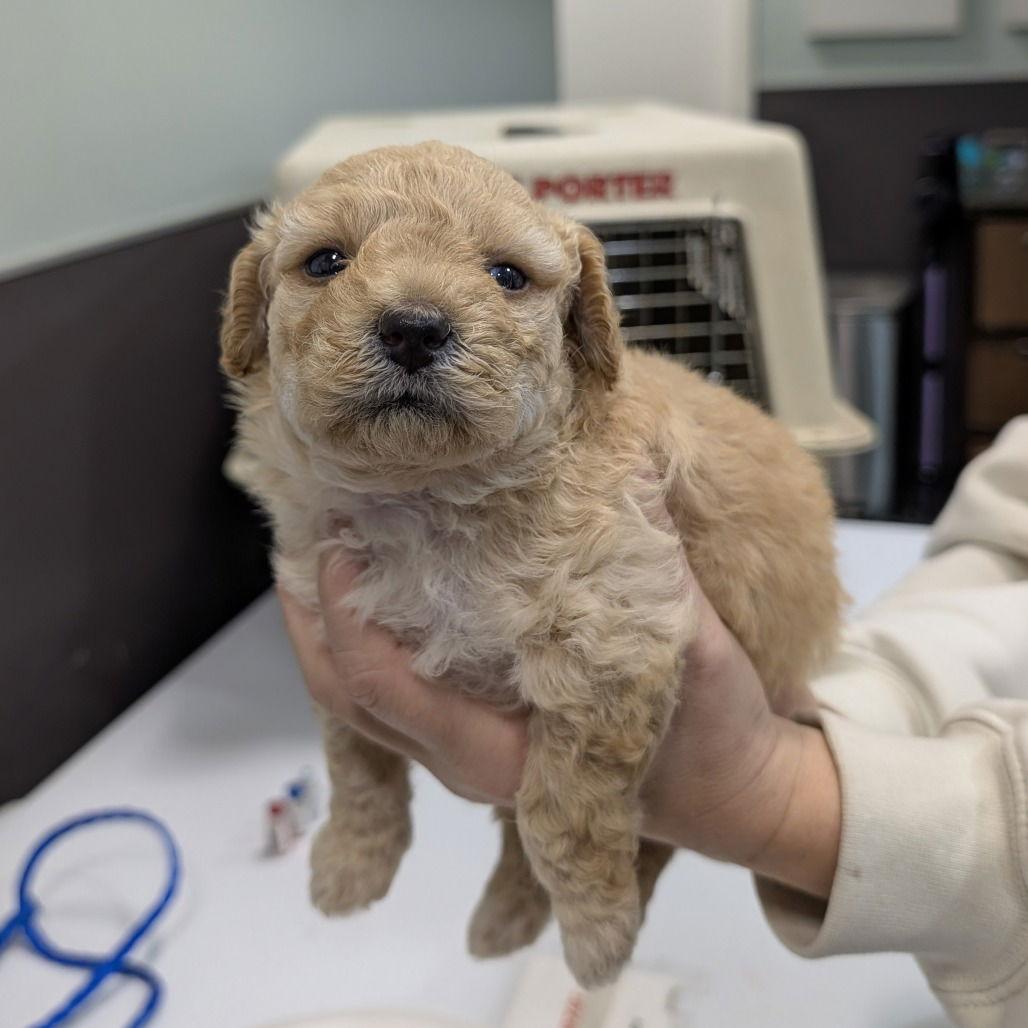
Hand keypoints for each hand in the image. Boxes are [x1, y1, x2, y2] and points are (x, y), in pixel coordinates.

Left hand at [279, 549, 840, 898]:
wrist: (732, 792)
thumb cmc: (711, 732)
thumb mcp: (688, 645)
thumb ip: (650, 564)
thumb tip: (626, 465)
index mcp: (499, 752)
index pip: (382, 686)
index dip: (345, 614)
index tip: (340, 541)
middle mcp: (465, 761)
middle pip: (347, 699)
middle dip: (309, 619)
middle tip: (300, 537)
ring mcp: (465, 758)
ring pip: (359, 706)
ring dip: (325, 631)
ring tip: (315, 556)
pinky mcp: (476, 740)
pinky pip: (392, 700)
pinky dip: (362, 646)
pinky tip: (371, 591)